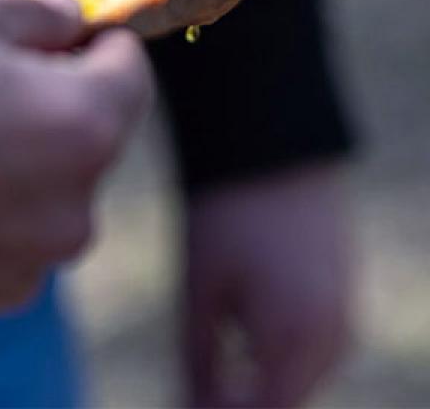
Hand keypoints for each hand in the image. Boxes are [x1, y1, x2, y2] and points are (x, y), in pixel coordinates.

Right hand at [0, 0, 152, 329]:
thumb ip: (33, 17)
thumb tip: (70, 20)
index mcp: (82, 130)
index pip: (129, 73)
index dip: (95, 41)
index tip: (56, 28)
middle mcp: (69, 217)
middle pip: (81, 141)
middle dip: (42, 104)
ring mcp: (16, 272)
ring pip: (33, 197)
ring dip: (4, 162)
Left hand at [183, 163, 351, 406]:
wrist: (274, 147)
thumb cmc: (226, 212)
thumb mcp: (201, 287)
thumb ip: (199, 360)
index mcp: (298, 341)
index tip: (184, 403)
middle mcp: (334, 342)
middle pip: (281, 403)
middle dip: (236, 403)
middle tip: (194, 385)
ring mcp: (345, 322)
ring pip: (294, 381)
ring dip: (255, 385)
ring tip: (207, 373)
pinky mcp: (343, 302)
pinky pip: (308, 353)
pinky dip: (273, 358)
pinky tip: (236, 343)